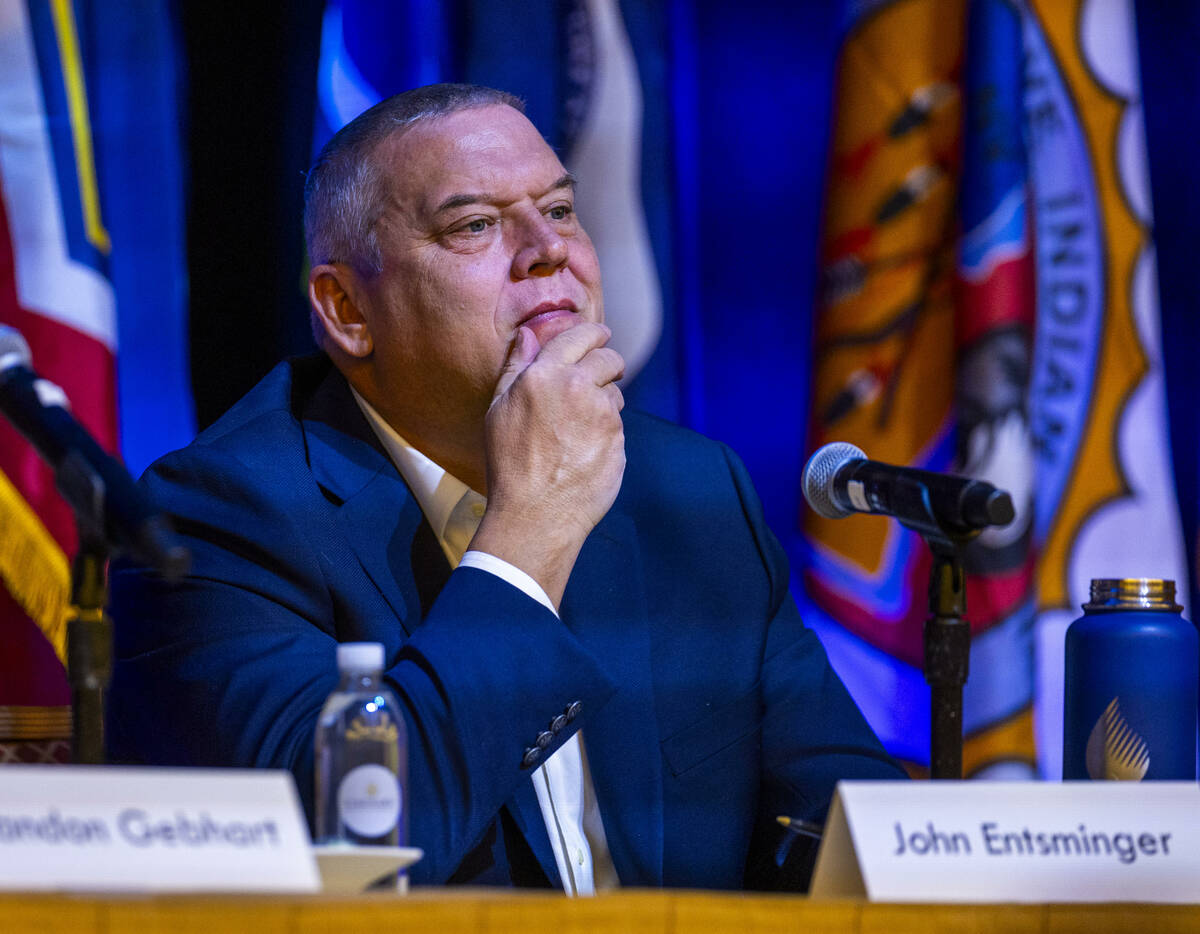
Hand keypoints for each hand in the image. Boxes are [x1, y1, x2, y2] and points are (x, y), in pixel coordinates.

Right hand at [470, 322, 625, 606]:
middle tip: (604, 375)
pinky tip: (585, 452)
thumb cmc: (509, 464)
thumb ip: (516, 367)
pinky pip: (617, 426)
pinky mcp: (618, 440)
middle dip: (608, 363)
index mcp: (544, 375)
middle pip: (608, 359)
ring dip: (605, 402)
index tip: (601, 336)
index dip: (595, 334)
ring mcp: (602, 415)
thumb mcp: (499, 410)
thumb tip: (528, 334)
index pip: (581, 335)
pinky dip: (607, 432)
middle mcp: (577, 387)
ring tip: (580, 429)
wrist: (535, 515)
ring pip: (615, 395)